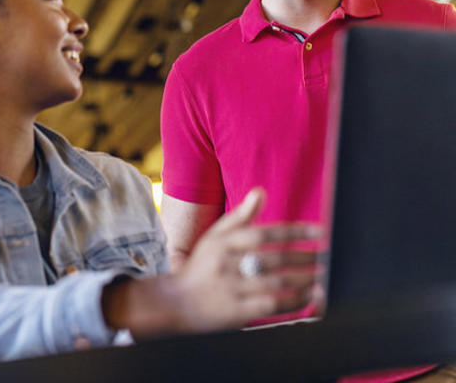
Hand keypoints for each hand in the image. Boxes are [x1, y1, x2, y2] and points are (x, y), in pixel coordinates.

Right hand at [168, 188, 321, 331]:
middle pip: (273, 259)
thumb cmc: (202, 266)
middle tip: (327, 256)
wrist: (176, 303)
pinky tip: (310, 297)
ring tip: (323, 276)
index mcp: (223, 242)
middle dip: (305, 257)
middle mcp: (227, 264)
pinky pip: (270, 305)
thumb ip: (240, 216)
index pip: (264, 233)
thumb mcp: (215, 236)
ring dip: (303, 280)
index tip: (319, 232)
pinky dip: (293, 301)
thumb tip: (261, 191)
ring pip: (275, 283)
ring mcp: (230, 289)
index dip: (294, 232)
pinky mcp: (235, 312)